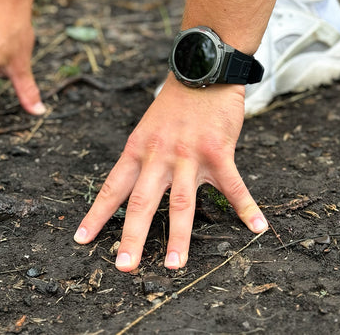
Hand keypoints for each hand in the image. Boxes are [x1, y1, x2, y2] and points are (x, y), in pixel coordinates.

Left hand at [74, 73, 267, 271]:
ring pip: (182, 201)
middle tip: (124, 267)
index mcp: (138, 149)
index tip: (82, 239)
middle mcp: (159, 155)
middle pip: (142, 201)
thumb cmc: (173, 103)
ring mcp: (188, 154)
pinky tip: (257, 228)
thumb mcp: (147, 128)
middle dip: (132, 236)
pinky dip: (246, 208)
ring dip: (179, 236)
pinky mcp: (218, 151)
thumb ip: (141, 157)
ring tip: (175, 265)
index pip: (112, 187)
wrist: (201, 71)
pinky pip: (233, 186)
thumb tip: (132, 187)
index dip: (97, 215)